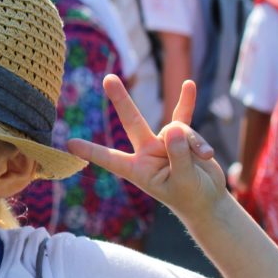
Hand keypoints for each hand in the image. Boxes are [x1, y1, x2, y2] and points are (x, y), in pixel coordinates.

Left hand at [67, 76, 225, 219]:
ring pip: (177, 128)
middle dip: (121, 99)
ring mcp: (164, 142)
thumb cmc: (191, 196)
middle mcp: (147, 152)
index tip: (69, 144)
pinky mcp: (183, 136)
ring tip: (206, 158)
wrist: (208, 198)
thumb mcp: (185, 180)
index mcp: (138, 169)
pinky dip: (187, 104)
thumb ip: (179, 155)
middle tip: (108, 79)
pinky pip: (184, 115)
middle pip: (132, 121)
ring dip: (194, 141)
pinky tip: (189, 85)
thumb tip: (175, 127)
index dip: (91, 151)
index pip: (111, 159)